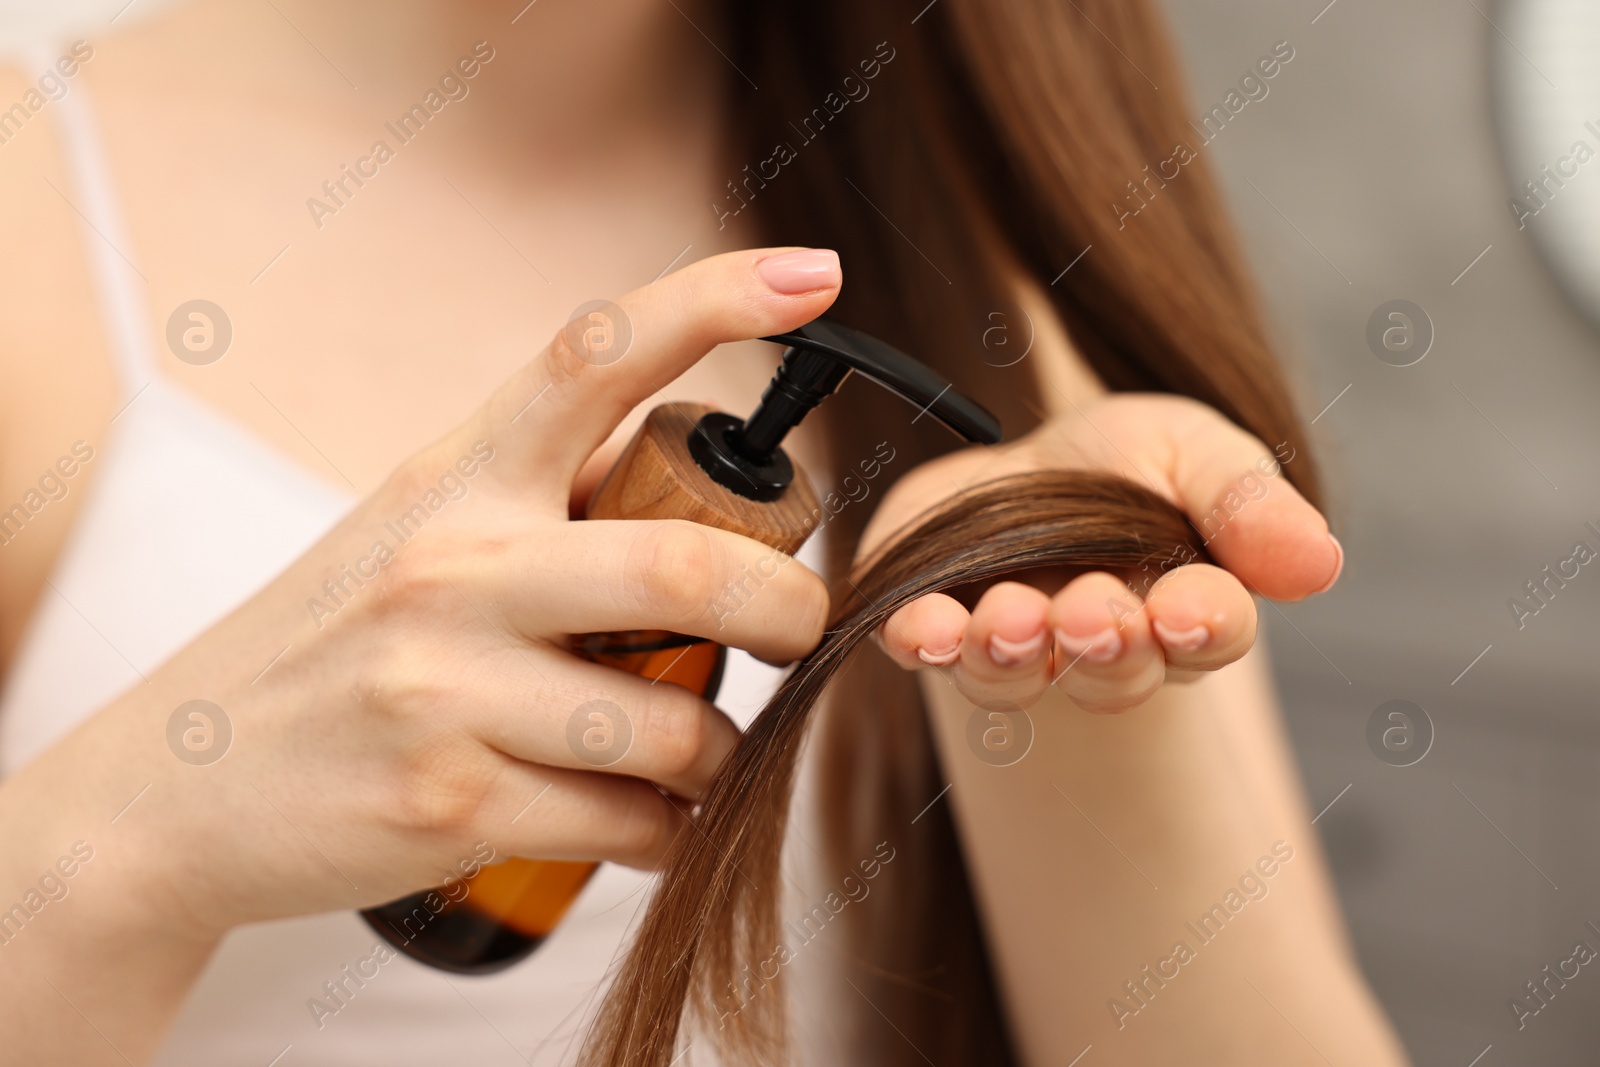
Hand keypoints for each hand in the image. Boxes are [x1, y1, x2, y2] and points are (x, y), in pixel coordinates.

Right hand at [33, 247, 842, 936]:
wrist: (171, 788)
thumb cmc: (333, 647)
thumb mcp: (415, 531)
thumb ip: (542, 496)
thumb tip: (698, 485)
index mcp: (457, 477)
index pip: (592, 354)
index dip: (713, 299)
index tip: (812, 273)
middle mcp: (450, 568)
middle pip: (687, 567)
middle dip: (790, 609)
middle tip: (804, 628)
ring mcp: (443, 690)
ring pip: (673, 723)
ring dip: (719, 749)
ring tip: (694, 751)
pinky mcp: (447, 807)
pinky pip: (629, 822)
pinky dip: (664, 827)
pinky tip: (639, 817)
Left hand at [860, 394, 1341, 712]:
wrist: (1022, 465)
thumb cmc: (1126, 466)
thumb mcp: (1196, 452)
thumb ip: (1248, 505)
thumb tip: (1321, 561)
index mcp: (1182, 607)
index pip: (1209, 631)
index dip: (1202, 625)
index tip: (1188, 610)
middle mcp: (1099, 648)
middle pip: (1114, 672)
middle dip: (1105, 646)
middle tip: (1094, 616)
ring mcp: (1013, 647)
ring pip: (1016, 676)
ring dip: (1013, 653)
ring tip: (1011, 617)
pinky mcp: (933, 628)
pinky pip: (926, 650)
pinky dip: (925, 641)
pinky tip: (922, 629)